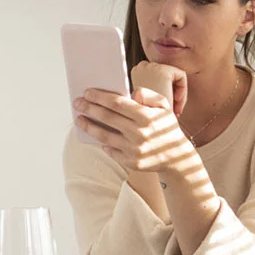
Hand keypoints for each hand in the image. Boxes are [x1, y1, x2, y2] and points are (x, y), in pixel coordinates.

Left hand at [74, 88, 195, 173]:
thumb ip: (148, 95)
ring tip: (79, 119)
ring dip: (88, 126)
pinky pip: (110, 150)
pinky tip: (95, 135)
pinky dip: (102, 143)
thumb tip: (129, 95)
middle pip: (106, 117)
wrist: (177, 157)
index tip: (87, 92)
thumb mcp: (164, 106)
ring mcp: (133, 149)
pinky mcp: (130, 162)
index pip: (116, 103)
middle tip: (78, 103)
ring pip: (104, 135)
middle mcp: (138, 133)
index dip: (99, 97)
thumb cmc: (166, 127)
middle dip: (88, 108)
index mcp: (146, 117)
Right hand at [131, 61, 186, 116]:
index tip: (166, 108)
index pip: (157, 76)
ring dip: (179, 94)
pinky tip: (176, 101)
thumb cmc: (150, 116)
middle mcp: (141, 67)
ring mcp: (152, 67)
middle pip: (166, 75)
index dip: (165, 91)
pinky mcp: (164, 70)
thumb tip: (166, 84)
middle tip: (175, 111)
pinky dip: (183, 90)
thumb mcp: (149, 99)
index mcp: (136, 72)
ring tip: (176, 109)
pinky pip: (181, 76)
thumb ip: (156, 88)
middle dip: (172, 93)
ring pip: (175, 77)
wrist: (151, 121)